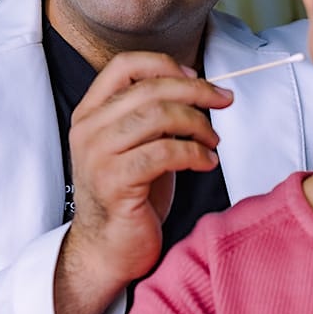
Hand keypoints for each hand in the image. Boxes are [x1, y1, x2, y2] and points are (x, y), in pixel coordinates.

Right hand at [54, 51, 232, 313]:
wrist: (107, 248)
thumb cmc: (128, 193)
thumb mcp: (134, 143)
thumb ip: (151, 112)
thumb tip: (196, 85)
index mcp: (90, 112)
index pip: (124, 65)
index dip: (164, 64)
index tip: (196, 76)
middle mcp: (89, 129)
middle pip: (149, 89)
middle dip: (196, 91)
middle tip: (224, 100)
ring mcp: (98, 155)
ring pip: (158, 116)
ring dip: (197, 124)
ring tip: (213, 140)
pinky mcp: (115, 182)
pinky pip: (165, 152)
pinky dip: (195, 152)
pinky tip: (207, 161)